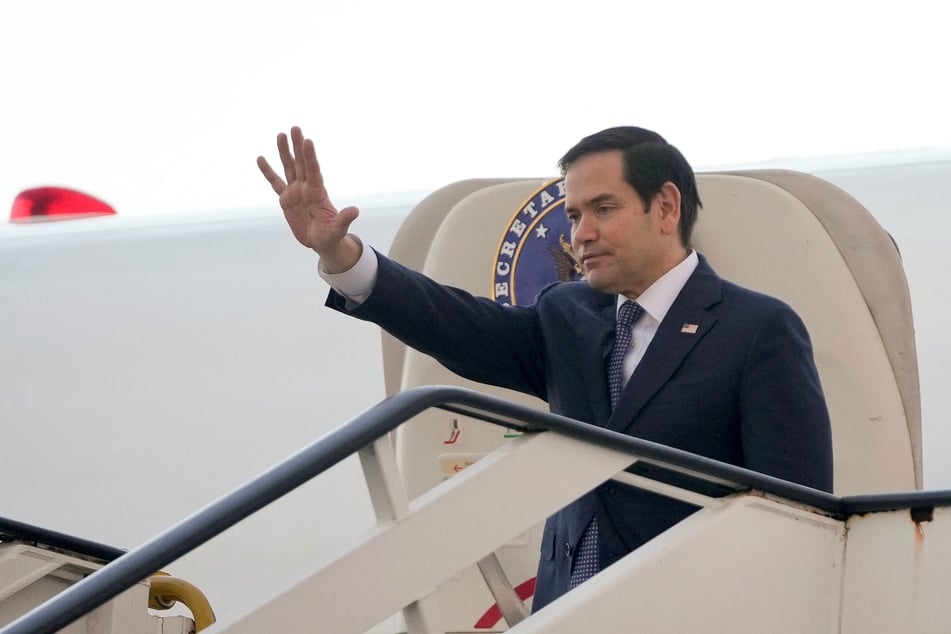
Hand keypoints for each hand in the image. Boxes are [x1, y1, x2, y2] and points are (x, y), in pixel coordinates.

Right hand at [257, 126, 360, 270]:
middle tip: (295, 128)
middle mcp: (307, 188)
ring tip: (280, 134)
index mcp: (318, 192)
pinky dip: (268, 171)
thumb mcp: (338, 229)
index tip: (307, 140)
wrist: (321, 241)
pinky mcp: (286, 199)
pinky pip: (275, 182)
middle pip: (301, 163)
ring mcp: (296, 191)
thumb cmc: (331, 235)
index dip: (310, 156)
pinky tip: (260, 158)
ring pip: (289, 167)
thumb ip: (344, 219)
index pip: (313, 170)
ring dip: (284, 152)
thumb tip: (355, 211)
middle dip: (297, 146)